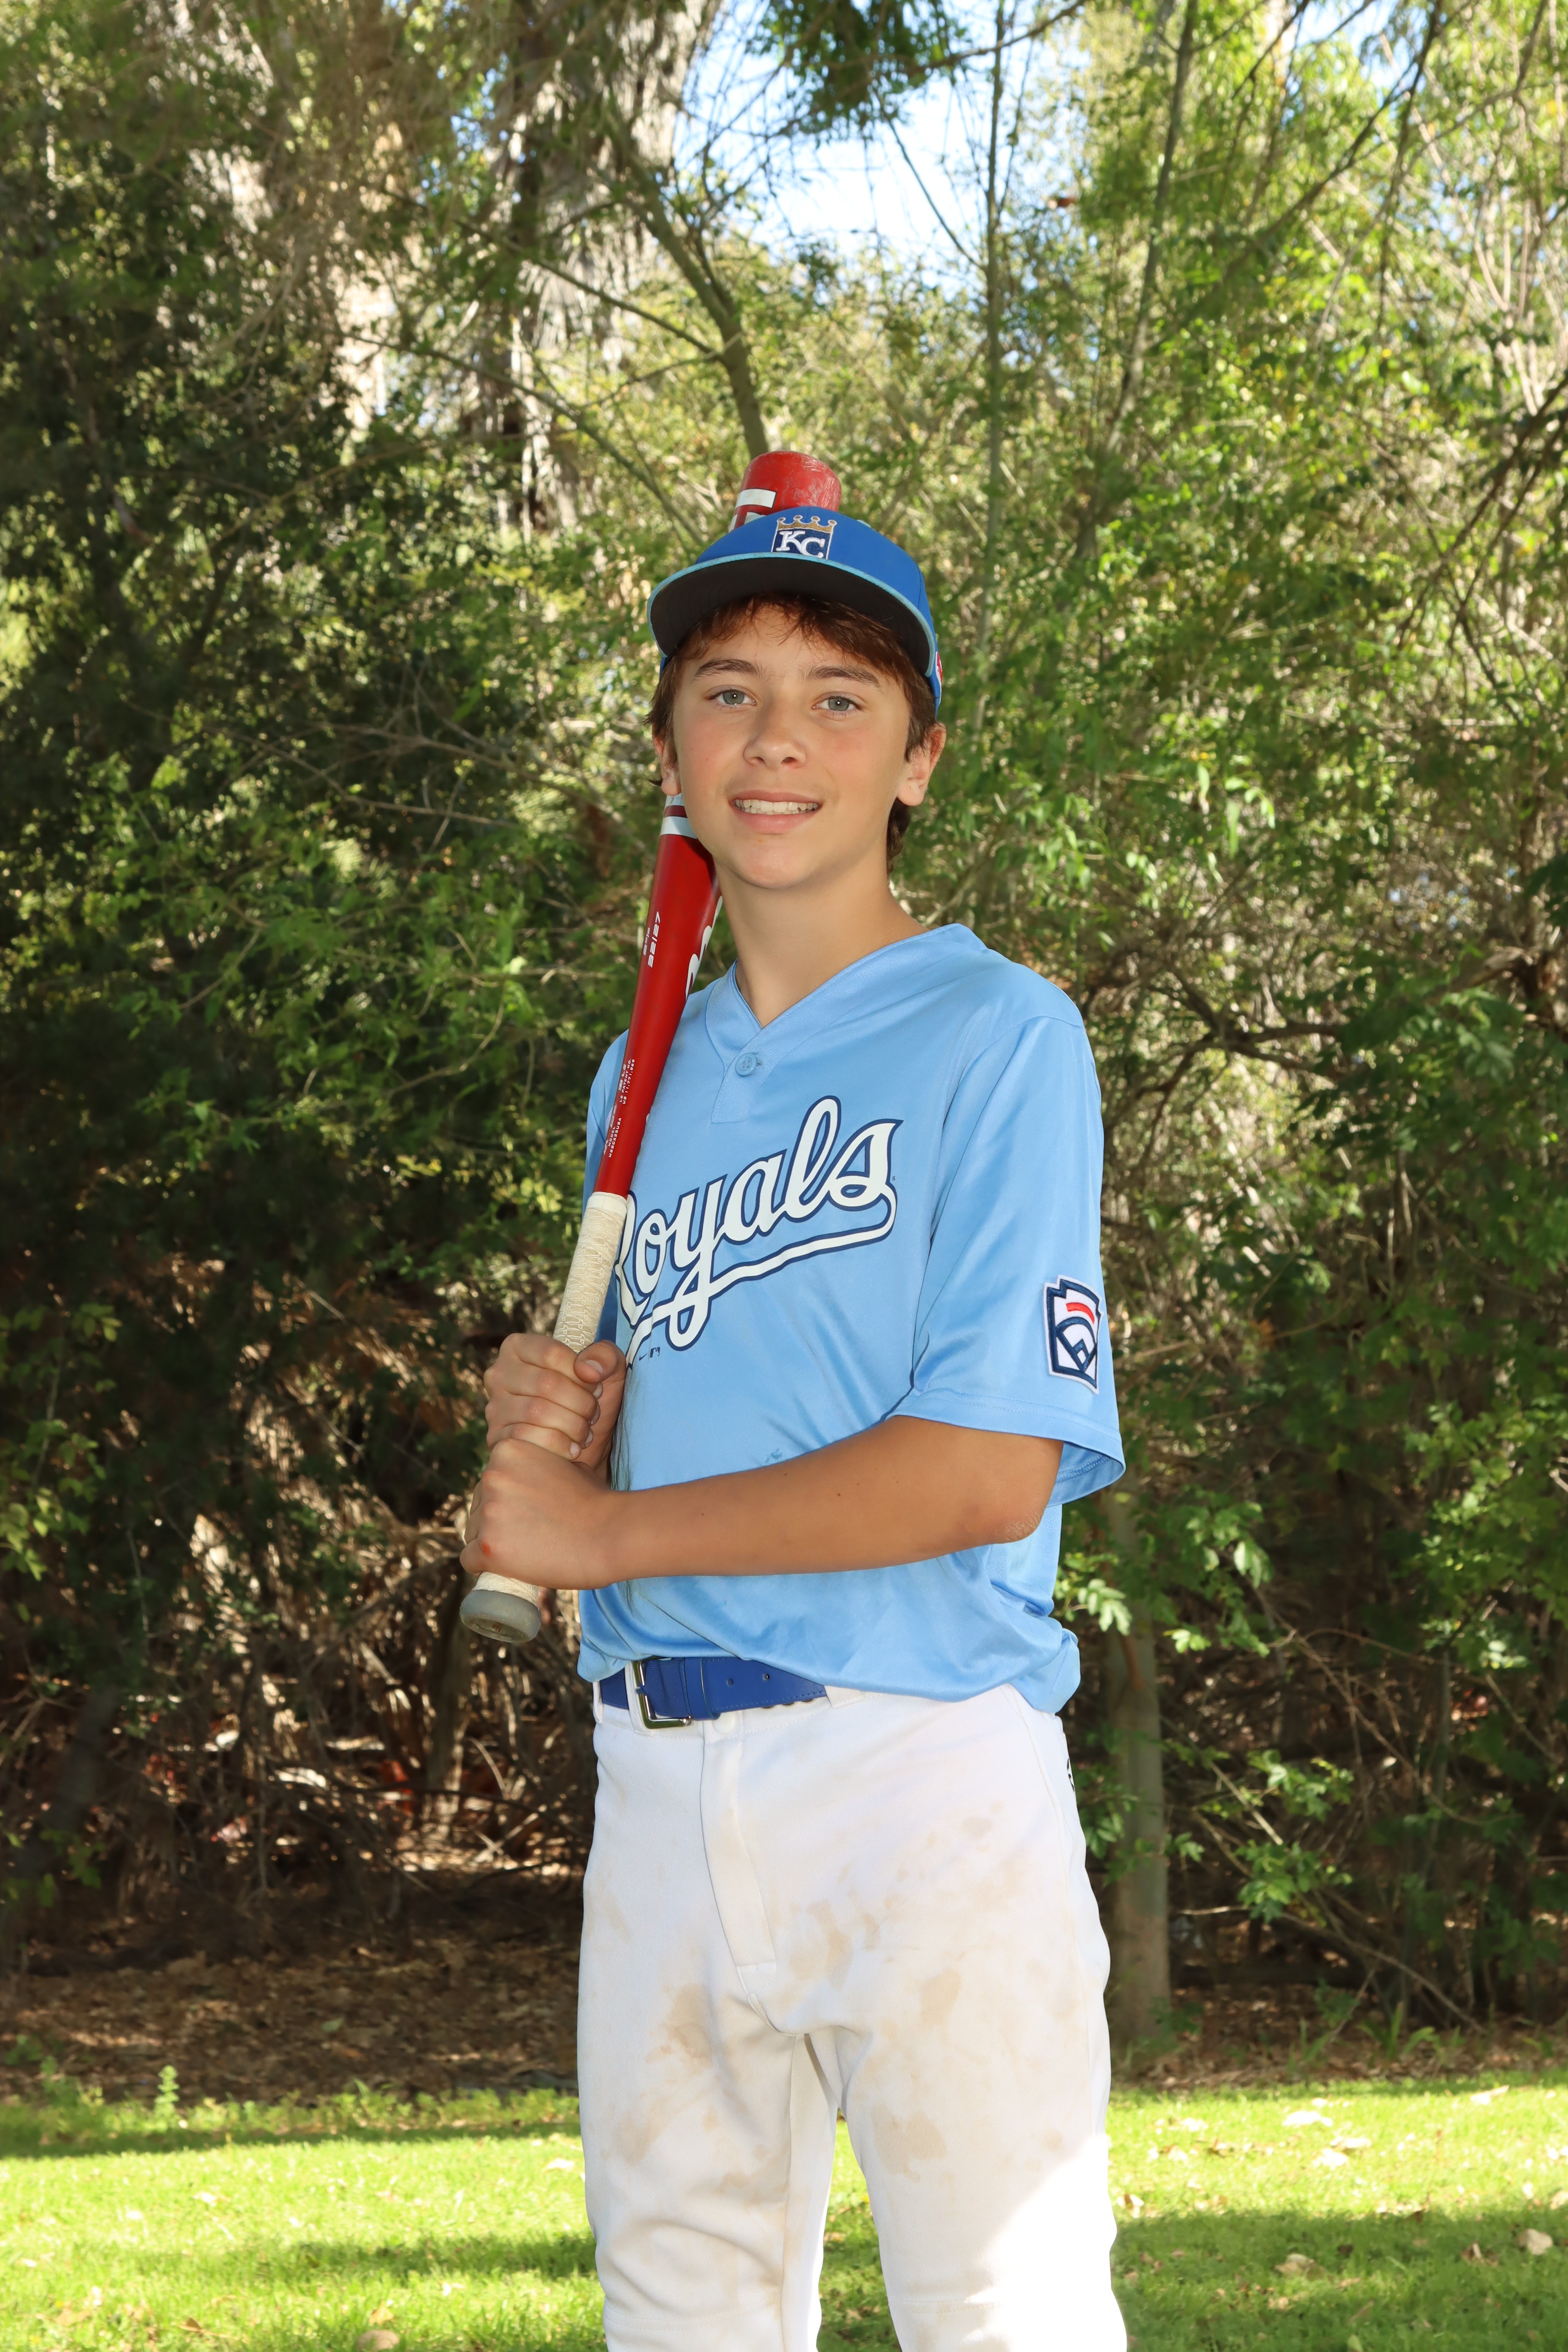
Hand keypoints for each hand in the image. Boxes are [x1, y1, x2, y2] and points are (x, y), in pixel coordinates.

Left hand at [460, 1434, 620, 1590]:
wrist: (611, 1533)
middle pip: (478, 1508)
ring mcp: (489, 1512)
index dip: (506, 1502)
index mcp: (506, 1451)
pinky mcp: (488, 1546)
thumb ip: (537, 1467)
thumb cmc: (595, 1501)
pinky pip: (469, 1560)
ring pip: (473, 1534)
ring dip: (494, 1544)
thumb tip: (525, 1479)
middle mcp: (491, 1476)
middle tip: (531, 1536)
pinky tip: (508, 1567)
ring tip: (528, 1551)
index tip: (528, 1514)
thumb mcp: (564, 1464)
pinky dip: (486, 1567)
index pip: (488, 1483)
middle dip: (498, 1523)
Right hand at [483, 1333, 626, 1475]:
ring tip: (585, 1431)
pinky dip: (557, 1445)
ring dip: (572, 1425)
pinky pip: (526, 1438)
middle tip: (593, 1414)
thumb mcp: (608, 1372)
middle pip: (546, 1383)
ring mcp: (494, 1406)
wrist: (582, 1449)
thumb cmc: (589, 1403)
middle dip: (581, 1402)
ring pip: (537, 1412)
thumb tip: (588, 1369)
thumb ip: (606, 1356)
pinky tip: (573, 1449)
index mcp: (519, 1347)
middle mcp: (499, 1373)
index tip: (597, 1388)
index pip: (552, 1353)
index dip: (581, 1373)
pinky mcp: (496, 1438)